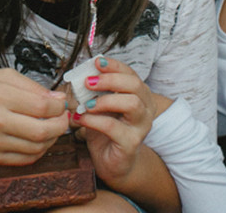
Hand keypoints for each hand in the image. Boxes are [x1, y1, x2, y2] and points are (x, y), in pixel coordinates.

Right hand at [0, 69, 68, 164]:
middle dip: (61, 125)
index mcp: (0, 95)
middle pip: (43, 131)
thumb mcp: (3, 76)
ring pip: (37, 148)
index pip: (42, 106)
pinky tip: (38, 139)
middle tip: (63, 118)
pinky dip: (39, 150)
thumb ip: (33, 86)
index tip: (60, 103)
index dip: (59, 106)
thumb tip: (58, 99)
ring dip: (52, 138)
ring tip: (51, 127)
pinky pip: (25, 159)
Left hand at [69, 57, 156, 185]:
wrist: (113, 163)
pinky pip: (114, 127)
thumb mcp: (101, 106)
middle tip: (89, 82)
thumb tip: (80, 74)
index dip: (114, 66)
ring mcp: (141, 126)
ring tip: (87, 103)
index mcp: (140, 95)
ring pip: (132, 104)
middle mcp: (145, 108)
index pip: (131, 74)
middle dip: (110, 79)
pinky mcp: (131, 143)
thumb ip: (95, 91)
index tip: (97, 62)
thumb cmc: (107, 131)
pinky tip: (82, 118)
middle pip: (135, 85)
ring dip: (106, 100)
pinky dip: (95, 120)